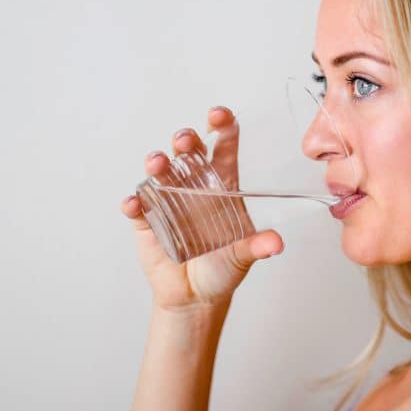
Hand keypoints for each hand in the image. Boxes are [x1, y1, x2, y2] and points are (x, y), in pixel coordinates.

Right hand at [121, 106, 284, 310]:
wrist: (197, 296)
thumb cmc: (223, 267)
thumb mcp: (243, 256)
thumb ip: (257, 247)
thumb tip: (276, 243)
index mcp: (222, 185)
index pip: (223, 148)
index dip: (221, 127)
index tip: (219, 115)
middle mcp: (194, 186)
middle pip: (188, 153)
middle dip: (186, 141)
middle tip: (186, 141)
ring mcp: (168, 200)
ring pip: (160, 173)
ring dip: (158, 165)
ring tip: (158, 164)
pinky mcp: (146, 221)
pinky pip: (138, 207)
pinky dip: (134, 203)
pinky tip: (134, 204)